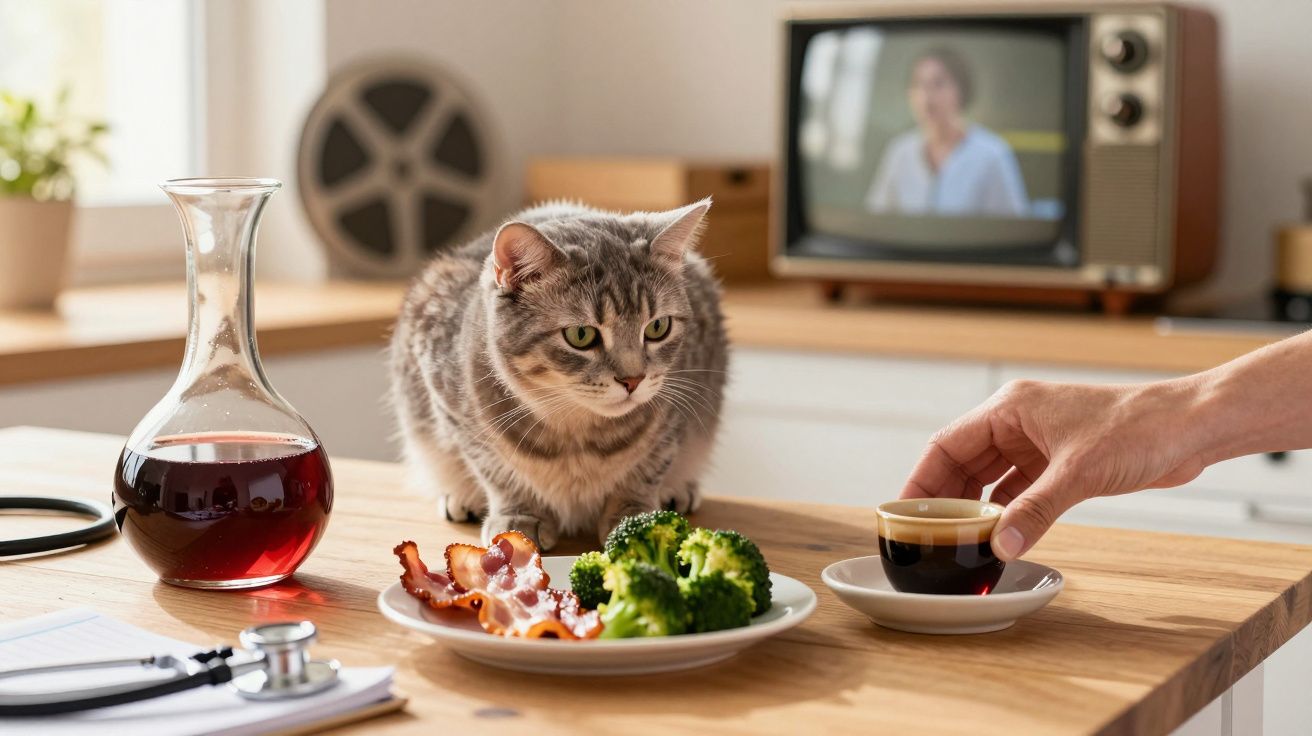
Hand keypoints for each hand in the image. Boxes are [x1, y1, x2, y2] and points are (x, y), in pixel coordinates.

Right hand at [900, 378, 1209, 559]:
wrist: (1191, 427)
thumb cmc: (1139, 427)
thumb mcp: (1077, 474)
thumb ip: (1034, 511)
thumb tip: (999, 546)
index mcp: (1010, 408)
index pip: (947, 445)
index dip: (921, 480)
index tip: (902, 511)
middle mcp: (1017, 421)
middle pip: (962, 462)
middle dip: (945, 499)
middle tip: (926, 536)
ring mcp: (1037, 441)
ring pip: (988, 477)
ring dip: (974, 507)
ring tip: (956, 540)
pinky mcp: (1059, 461)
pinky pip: (1017, 488)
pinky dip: (1005, 510)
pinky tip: (997, 534)